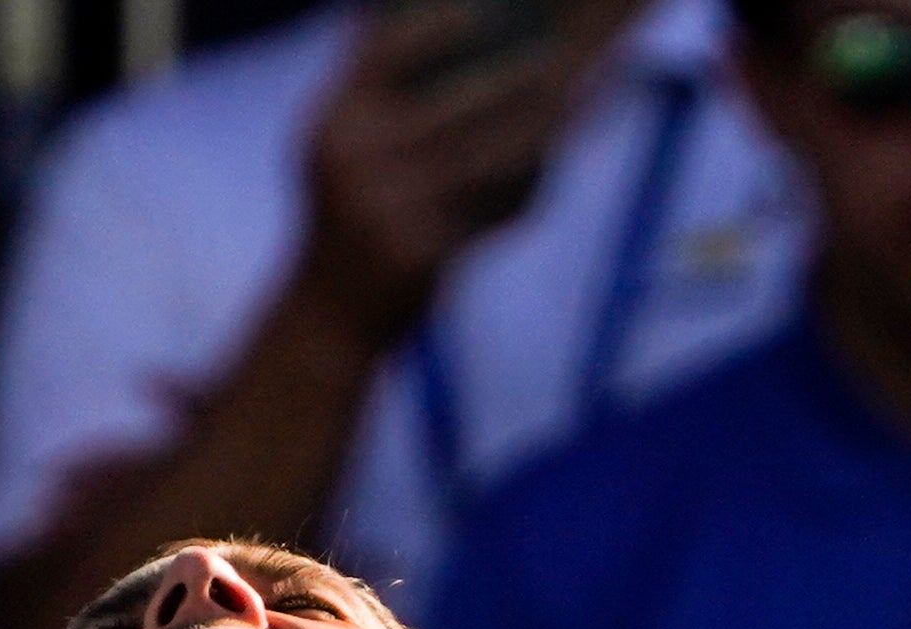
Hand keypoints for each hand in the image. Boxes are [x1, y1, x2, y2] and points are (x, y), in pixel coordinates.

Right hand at [292, 0, 633, 348]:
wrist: (330, 316)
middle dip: (516, 77)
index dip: (435, 25)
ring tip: (580, 102)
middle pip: (454, 103)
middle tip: (558, 54)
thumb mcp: (335, 147)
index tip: (481, 10)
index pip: (385, 52)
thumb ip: (367, 83)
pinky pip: (490, 209)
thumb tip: (392, 10)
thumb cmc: (345, 215)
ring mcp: (389, 211)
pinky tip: (553, 161)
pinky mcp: (423, 254)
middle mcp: (355, 162)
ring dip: (540, 129)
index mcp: (334, 123)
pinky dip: (526, 185)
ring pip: (487, 157)